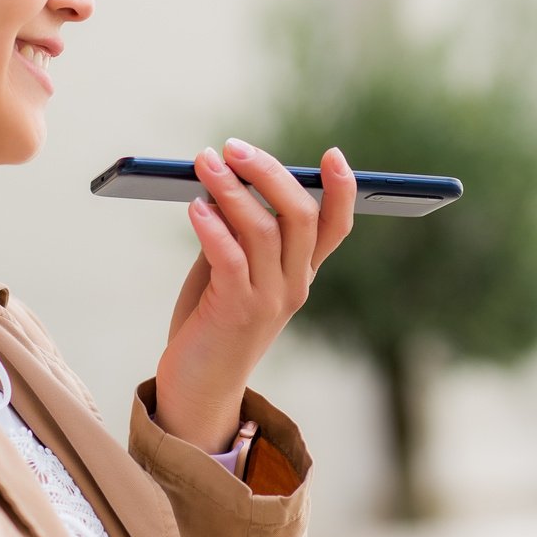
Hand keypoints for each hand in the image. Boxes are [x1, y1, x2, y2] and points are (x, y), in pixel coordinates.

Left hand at [154, 139, 356, 452]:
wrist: (198, 389)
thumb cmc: (212, 324)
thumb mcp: (232, 272)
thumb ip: (237, 232)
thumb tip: (225, 180)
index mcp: (302, 274)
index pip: (335, 227)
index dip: (341, 190)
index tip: (332, 154)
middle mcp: (295, 285)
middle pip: (300, 215)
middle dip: (269, 173)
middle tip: (233, 146)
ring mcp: (269, 300)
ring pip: (263, 229)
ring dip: (231, 189)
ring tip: (204, 163)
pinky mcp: (235, 311)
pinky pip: (229, 257)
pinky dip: (212, 226)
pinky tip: (195, 207)